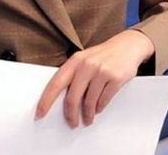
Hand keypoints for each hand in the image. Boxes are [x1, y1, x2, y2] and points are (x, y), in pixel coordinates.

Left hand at [35, 30, 153, 128]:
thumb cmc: (102, 55)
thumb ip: (74, 75)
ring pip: (89, 102)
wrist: (127, 45)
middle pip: (72, 97)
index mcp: (75, 60)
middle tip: (72, 123)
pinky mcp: (115, 78)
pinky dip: (100, 108)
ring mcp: (101, 71)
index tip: (40, 113)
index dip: (46, 100)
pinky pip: (103, 101)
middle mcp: (87, 65)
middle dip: (70, 115)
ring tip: (88, 119)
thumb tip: (63, 100)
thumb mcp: (85, 59)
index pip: (56, 83)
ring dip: (87, 115)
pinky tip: (98, 108)